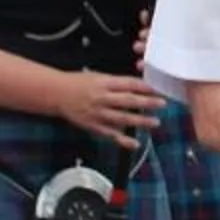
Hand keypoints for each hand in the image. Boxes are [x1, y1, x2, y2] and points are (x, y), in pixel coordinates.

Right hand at [48, 70, 165, 148]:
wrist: (57, 94)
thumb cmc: (79, 82)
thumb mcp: (98, 76)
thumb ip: (116, 82)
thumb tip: (138, 87)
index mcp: (104, 83)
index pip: (128, 84)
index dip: (144, 87)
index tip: (158, 89)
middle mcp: (102, 98)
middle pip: (128, 101)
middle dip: (147, 103)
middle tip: (162, 104)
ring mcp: (98, 114)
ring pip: (122, 118)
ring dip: (140, 121)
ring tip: (155, 123)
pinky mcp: (93, 126)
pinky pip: (110, 134)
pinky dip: (123, 140)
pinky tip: (135, 144)